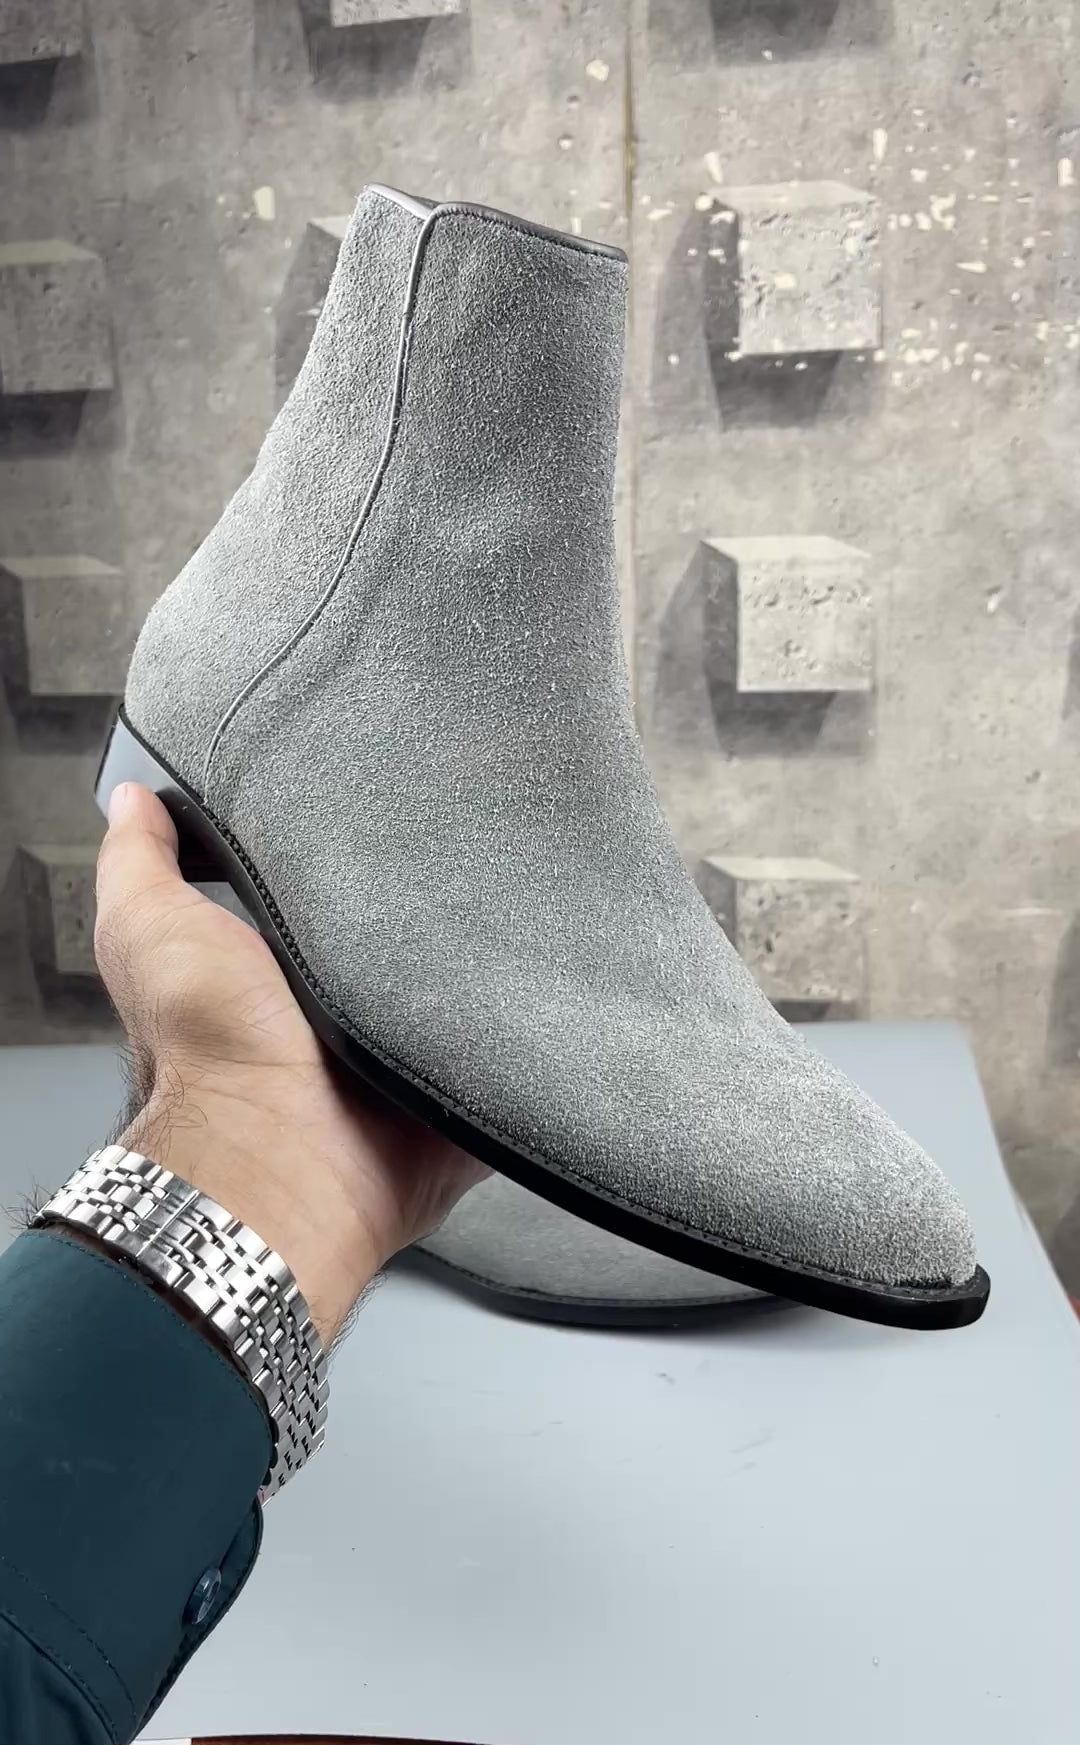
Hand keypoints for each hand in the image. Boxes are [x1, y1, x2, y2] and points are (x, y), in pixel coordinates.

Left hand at [94, 782, 486, 1342]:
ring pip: (473, 986)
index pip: (331, 893)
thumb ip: (138, 862)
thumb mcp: (150, 929)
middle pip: (411, 933)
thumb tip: (132, 798)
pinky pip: (517, 1053)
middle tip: (462, 836)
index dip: (351, 851)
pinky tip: (547, 974)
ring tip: (517, 888)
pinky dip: (532, 1027)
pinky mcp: (464, 1097)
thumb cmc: (210, 1053)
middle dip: (437, 891)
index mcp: (283, 972)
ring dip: (490, 953)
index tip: (381, 795)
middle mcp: (349, 1016)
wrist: (281, 1154)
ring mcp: (411, 1058)